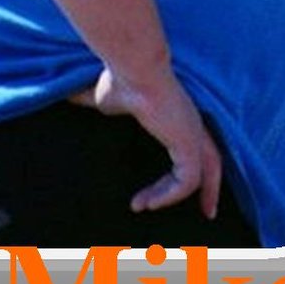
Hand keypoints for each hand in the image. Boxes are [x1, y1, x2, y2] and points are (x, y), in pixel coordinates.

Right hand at [71, 66, 224, 218]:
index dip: (190, 164)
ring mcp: (193, 134)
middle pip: (213, 163)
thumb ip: (100, 107)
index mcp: (178, 115)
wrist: (132, 70)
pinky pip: (187, 180)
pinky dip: (169, 195)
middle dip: (212, 189)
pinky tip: (148, 202)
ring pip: (201, 176)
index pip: (196, 145)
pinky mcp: (189, 143)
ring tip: (144, 206)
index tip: (177, 181)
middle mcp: (192, 125)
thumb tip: (71, 98)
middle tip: (207, 212)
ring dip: (173, 196)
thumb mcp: (106, 100)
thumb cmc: (121, 80)